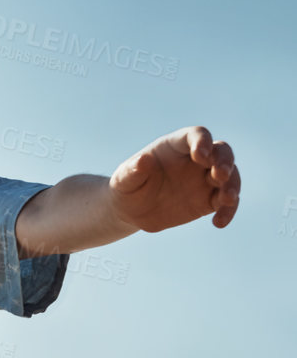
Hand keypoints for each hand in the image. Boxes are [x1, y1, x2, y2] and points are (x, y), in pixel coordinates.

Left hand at [110, 125, 240, 231]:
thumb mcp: (124, 179)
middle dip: (225, 161)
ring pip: (230, 176)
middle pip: (222, 152)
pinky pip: (226, 202)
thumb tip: (143, 160)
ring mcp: (206, 179)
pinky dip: (228, 210)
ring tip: (227, 200)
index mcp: (176, 146)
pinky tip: (219, 223)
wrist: (132, 210)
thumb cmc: (128, 187)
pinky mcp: (210, 200)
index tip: (200, 155)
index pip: (196, 135)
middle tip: (221, 174)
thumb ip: (133, 170)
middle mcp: (197, 159)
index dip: (202, 141)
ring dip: (232, 186)